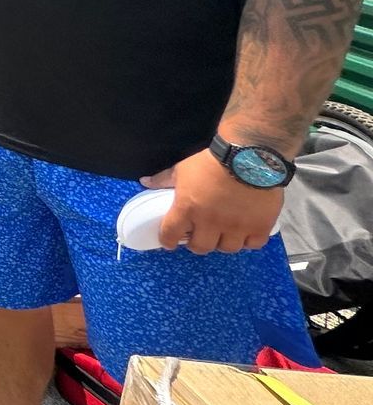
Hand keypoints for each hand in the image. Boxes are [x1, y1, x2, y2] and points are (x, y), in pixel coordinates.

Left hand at [143, 149, 285, 254]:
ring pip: (227, 249)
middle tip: (200, 235)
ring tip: (223, 233)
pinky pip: (253, 244)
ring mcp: (236, 227)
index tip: (170, 241)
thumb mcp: (183, 169)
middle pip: (200, 248)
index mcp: (187, 209)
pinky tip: (245, 231)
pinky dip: (248, 240)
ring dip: (223, 242)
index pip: (170, 235)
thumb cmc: (211, 162)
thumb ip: (163, 179)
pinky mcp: (259, 226)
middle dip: (197, 243)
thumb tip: (144, 182)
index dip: (168, 240)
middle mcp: (210, 222)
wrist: (248, 155)